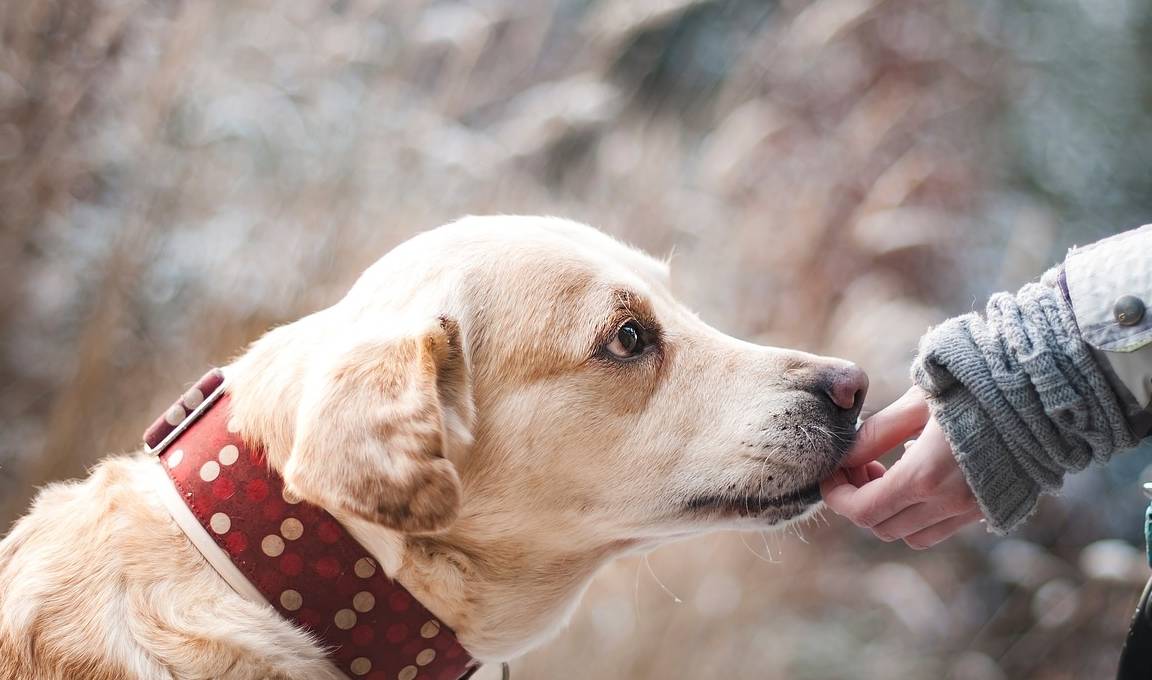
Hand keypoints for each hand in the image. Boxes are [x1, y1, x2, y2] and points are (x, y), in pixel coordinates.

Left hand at [820, 387, 983, 548]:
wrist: (1043, 392)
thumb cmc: (976, 386)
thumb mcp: (917, 401)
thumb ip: (877, 433)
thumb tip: (845, 456)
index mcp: (925, 476)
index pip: (862, 511)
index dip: (836, 496)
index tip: (831, 472)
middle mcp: (949, 503)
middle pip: (881, 527)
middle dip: (859, 500)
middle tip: (860, 464)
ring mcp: (972, 510)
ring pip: (911, 535)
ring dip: (889, 511)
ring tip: (888, 470)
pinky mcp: (990, 508)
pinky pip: (941, 528)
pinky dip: (919, 513)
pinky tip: (921, 474)